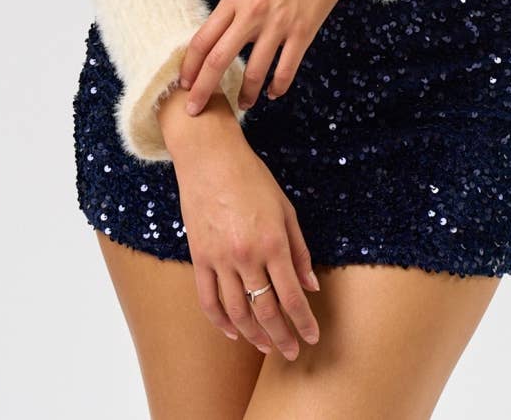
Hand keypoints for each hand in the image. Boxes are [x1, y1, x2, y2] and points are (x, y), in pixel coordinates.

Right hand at [162, 98, 321, 359]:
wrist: (210, 157)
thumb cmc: (252, 178)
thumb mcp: (285, 209)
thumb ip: (299, 251)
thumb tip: (311, 286)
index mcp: (273, 242)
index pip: (291, 297)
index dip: (303, 322)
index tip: (312, 339)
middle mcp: (246, 256)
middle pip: (265, 311)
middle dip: (281, 337)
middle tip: (291, 353)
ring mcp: (219, 259)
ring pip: (237, 312)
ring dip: (254, 335)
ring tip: (266, 346)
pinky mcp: (199, 257)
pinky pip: (208, 300)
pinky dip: (220, 321)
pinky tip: (233, 332)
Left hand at [179, 0, 354, 115]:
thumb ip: (234, 5)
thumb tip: (222, 32)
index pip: (202, 40)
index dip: (189, 67)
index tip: (184, 84)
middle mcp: (252, 14)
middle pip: (218, 61)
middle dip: (203, 90)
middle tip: (195, 110)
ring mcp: (278, 25)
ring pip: (254, 72)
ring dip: (245, 94)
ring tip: (242, 105)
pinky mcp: (303, 31)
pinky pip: (286, 69)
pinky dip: (278, 87)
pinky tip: (273, 93)